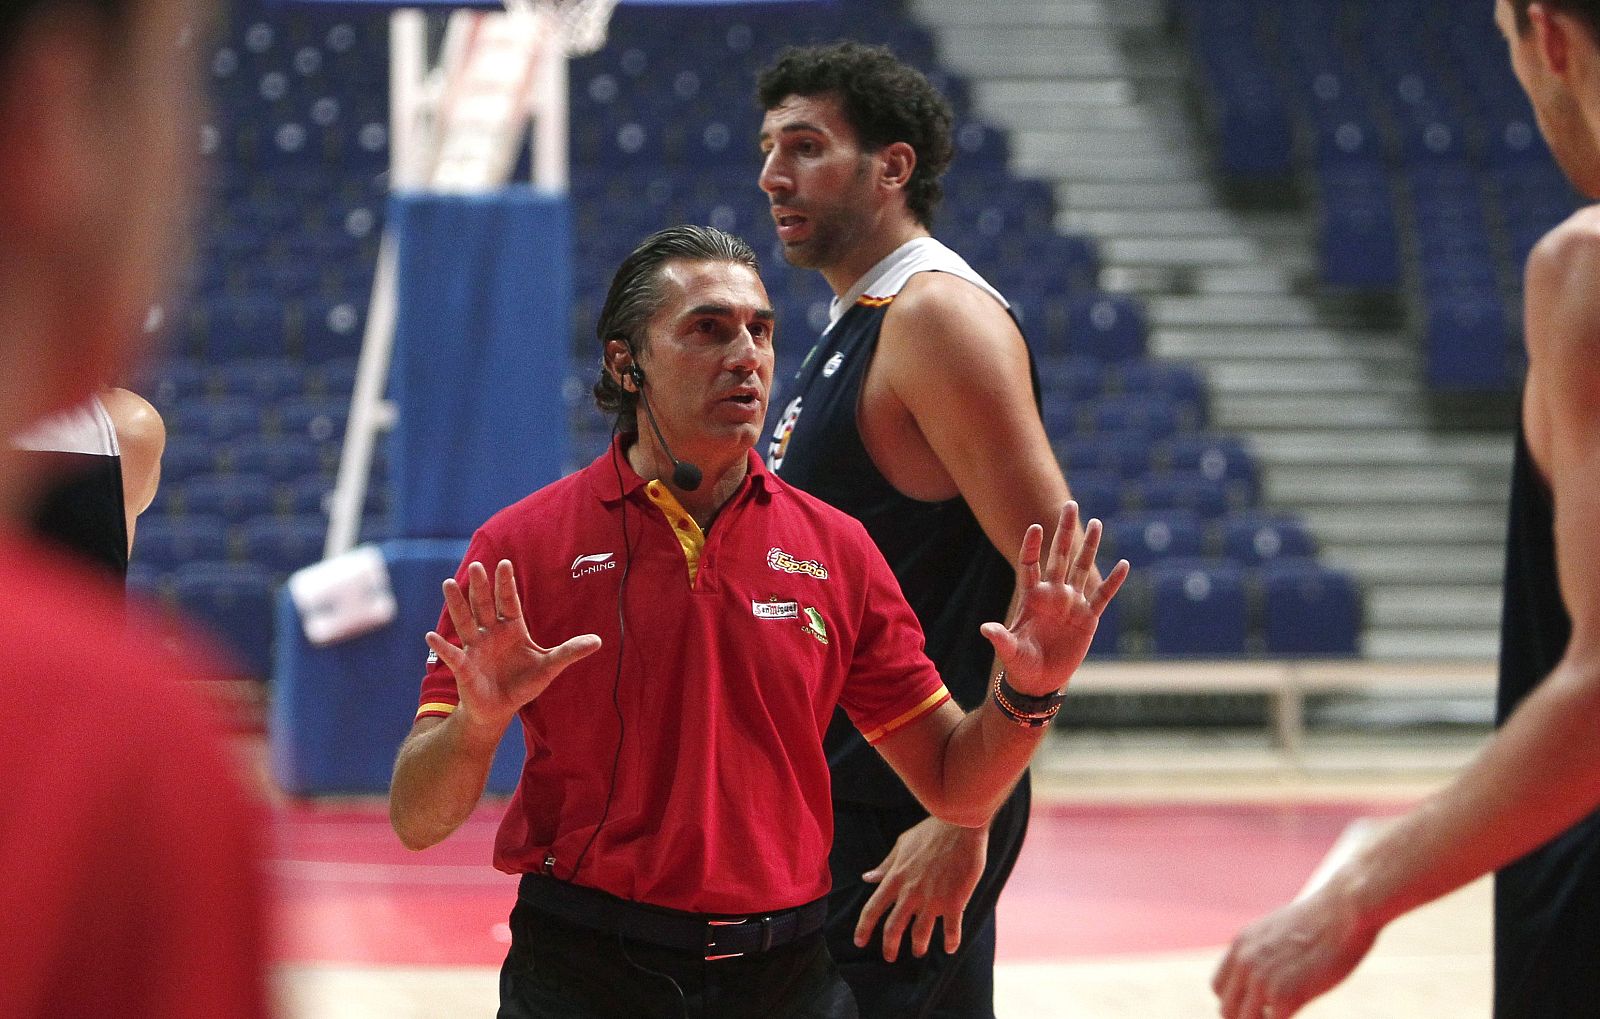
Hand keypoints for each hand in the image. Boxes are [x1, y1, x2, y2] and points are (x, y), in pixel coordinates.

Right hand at [426, 559, 601, 733]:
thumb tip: (598, 641)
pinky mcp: (464, 667)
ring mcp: (475, 648)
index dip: (506, 584)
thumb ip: (570, 652)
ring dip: (457, 604)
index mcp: (511, 628)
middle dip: (480, 587)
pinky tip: (431, 634)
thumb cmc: (523, 684)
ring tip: (448, 584)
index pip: (508, 601)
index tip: (504, 564)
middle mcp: (490, 633)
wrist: (499, 708)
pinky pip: (452, 654)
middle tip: (477, 565)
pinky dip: (443, 646)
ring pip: (465, 621)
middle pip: (484, 605)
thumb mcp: (549, 667)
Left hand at [853, 816, 987, 962]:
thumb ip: (886, 865)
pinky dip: (950, 942)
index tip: (859, 942)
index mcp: (895, 879)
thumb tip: (867, 878)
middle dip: (889, 947)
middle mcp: (910, 893)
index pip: (873, 909)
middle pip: (893, 928)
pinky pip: (951, 930)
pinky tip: (950, 948)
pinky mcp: (954, 902)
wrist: (960, 825)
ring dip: (918, 947)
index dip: (864, 928)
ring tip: (918, 952)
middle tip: (890, 957)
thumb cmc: (930, 832)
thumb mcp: (902, 845)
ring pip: (920, 935)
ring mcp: (932, 900)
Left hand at [980, 502, 1128, 697]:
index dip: (1032, 546)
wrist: (1040, 681)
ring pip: (1082, 568)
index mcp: (1032, 596)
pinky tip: (1124, 565)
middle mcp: (1053, 594)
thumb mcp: (1010, 650)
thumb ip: (1000, 638)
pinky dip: (1113, 582)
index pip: (1030, 564)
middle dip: (1065, 531)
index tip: (1035, 527)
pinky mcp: (1088, 618)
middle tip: (1070, 504)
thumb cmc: (1021, 664)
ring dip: (1089, 546)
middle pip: (1060, 555)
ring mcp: (1072, 604)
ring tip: (1096, 522)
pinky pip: (1103, 596)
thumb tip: (985, 629)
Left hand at [1211, 885, 1380, 1018]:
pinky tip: (1299, 1014)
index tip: (1256, 1007)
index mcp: (1241, 944)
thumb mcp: (1281, 929)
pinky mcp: (1285, 995)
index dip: (1235, 1002)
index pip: (1218, 986)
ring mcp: (1262, 979)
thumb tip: (1273, 968)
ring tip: (1284, 1015)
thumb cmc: (1323, 921)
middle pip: (1226, 1008)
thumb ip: (1266, 950)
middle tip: (1269, 1017)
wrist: (1345, 911)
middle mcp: (1245, 961)